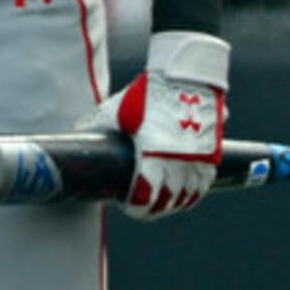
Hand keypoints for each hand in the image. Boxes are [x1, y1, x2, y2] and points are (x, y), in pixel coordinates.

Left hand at [84, 30, 227, 218]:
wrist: (184, 77)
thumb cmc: (144, 94)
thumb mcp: (116, 110)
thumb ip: (99, 126)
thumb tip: (77, 133)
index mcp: (151, 152)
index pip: (145, 195)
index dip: (137, 207)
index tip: (128, 208)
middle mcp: (177, 160)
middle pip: (167, 200)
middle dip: (153, 210)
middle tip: (142, 211)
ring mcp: (197, 159)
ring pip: (188, 195)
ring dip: (174, 205)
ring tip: (161, 206)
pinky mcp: (212, 153)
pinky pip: (204, 184)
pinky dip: (193, 195)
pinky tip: (184, 198)